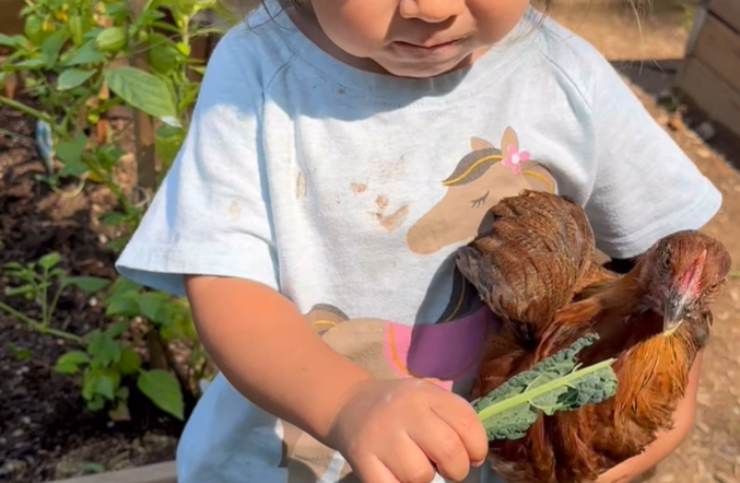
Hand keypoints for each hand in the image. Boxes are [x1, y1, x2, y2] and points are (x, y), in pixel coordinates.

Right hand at [327, 377, 487, 482]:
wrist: (350, 405)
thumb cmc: (401, 408)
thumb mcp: (428, 398)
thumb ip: (455, 419)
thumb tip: (476, 457)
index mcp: (425, 394)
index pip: (467, 424)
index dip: (478, 448)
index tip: (471, 455)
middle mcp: (403, 411)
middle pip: (448, 450)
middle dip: (457, 469)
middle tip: (448, 468)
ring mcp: (380, 436)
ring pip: (420, 476)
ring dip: (424, 479)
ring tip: (416, 466)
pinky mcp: (362, 459)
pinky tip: (397, 475)